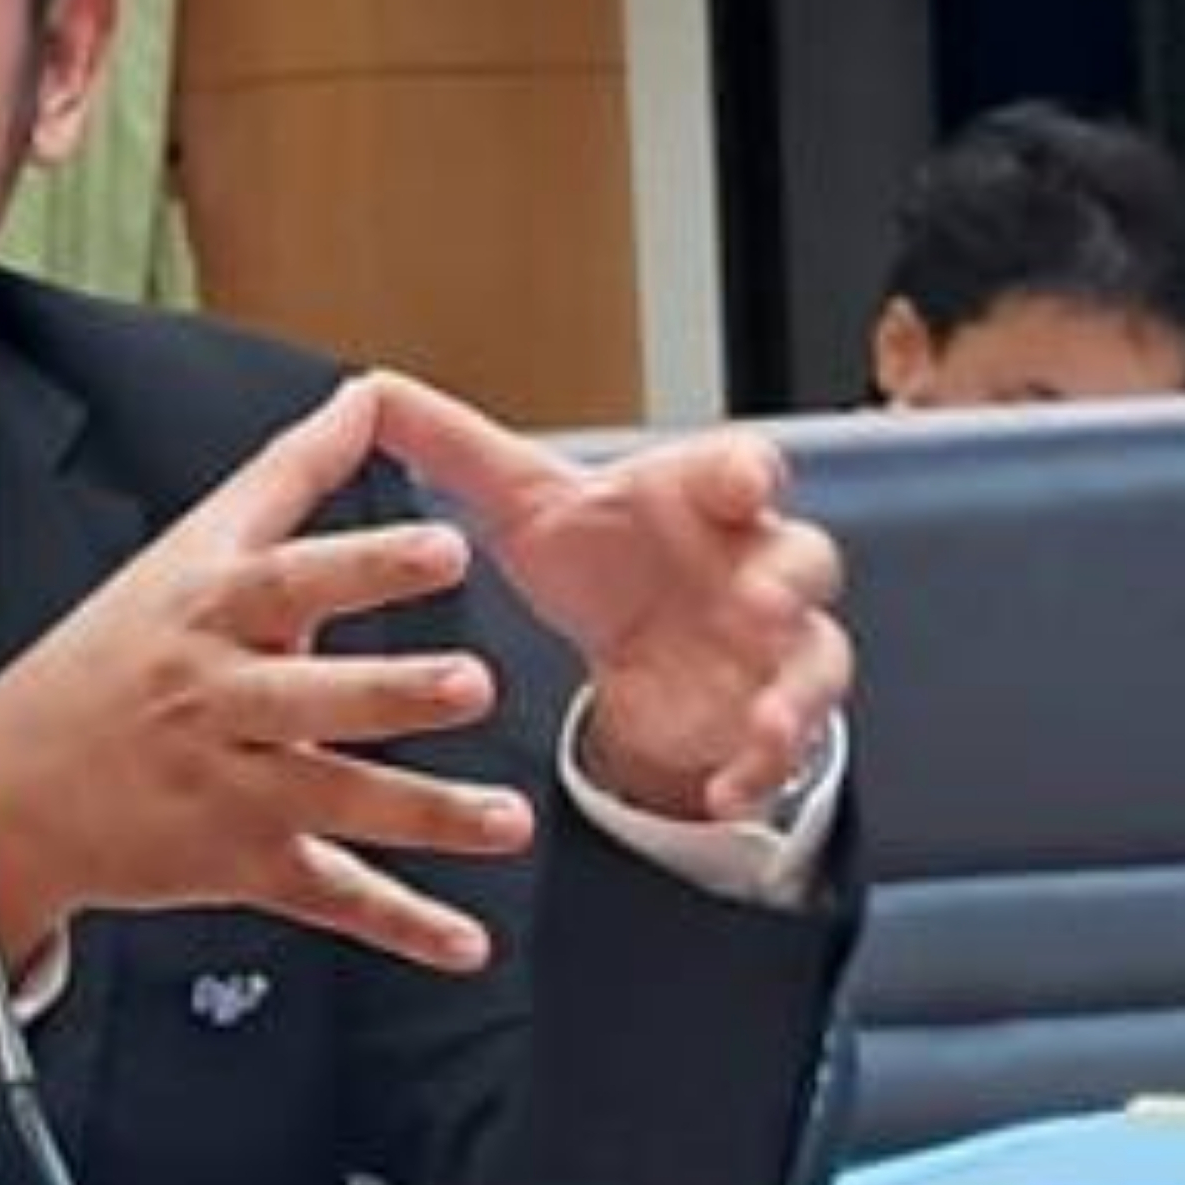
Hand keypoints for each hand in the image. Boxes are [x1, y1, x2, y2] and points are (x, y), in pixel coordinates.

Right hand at [0, 372, 535, 975]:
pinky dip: (399, 925)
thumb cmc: (108, 662)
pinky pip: (328, 895)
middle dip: (392, 692)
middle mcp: (218, 699)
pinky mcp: (239, 862)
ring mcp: (228, 787)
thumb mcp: (185, 553)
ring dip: (425, 814)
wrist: (3, 792)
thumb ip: (287, 477)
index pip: (292, 578)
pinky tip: (462, 941)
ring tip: (505, 821)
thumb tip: (364, 399)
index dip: (368, 565)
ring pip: (334, 801)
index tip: (444, 548)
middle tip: (473, 684)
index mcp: (210, 614)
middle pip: (312, 696)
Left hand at [372, 377, 850, 820]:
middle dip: (789, 583)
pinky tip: (725, 794)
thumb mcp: (522, 506)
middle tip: (764, 606)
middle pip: (801, 560)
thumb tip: (372, 390)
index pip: (740, 467)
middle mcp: (750, 565)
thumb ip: (455, 450)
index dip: (745, 473)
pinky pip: (781, 747)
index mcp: (699, 499)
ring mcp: (766, 645)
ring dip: (794, 692)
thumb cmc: (599, 557)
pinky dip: (758, 772)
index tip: (741, 483)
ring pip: (812, 660)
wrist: (629, 644)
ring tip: (764, 723)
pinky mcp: (759, 715)